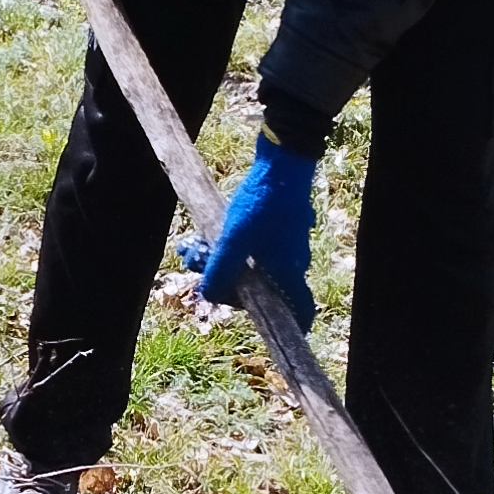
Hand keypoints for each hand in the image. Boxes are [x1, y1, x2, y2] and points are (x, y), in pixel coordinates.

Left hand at [187, 134, 318, 322]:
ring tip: (192, 243)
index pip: (301, 312)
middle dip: (224, 282)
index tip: (281, 332)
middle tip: (196, 263)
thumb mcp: (233, 240)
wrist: (282, 160)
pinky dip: (231, 245)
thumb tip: (210, 297)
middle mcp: (292, 262)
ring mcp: (287, 242)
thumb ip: (221, 272)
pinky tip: (209, 230)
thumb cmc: (262, 203)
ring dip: (220, 260)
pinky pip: (253, 246)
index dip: (293, 327)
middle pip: (260, 288)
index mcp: (288, 272)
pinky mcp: (279, 225)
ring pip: (251, 265)